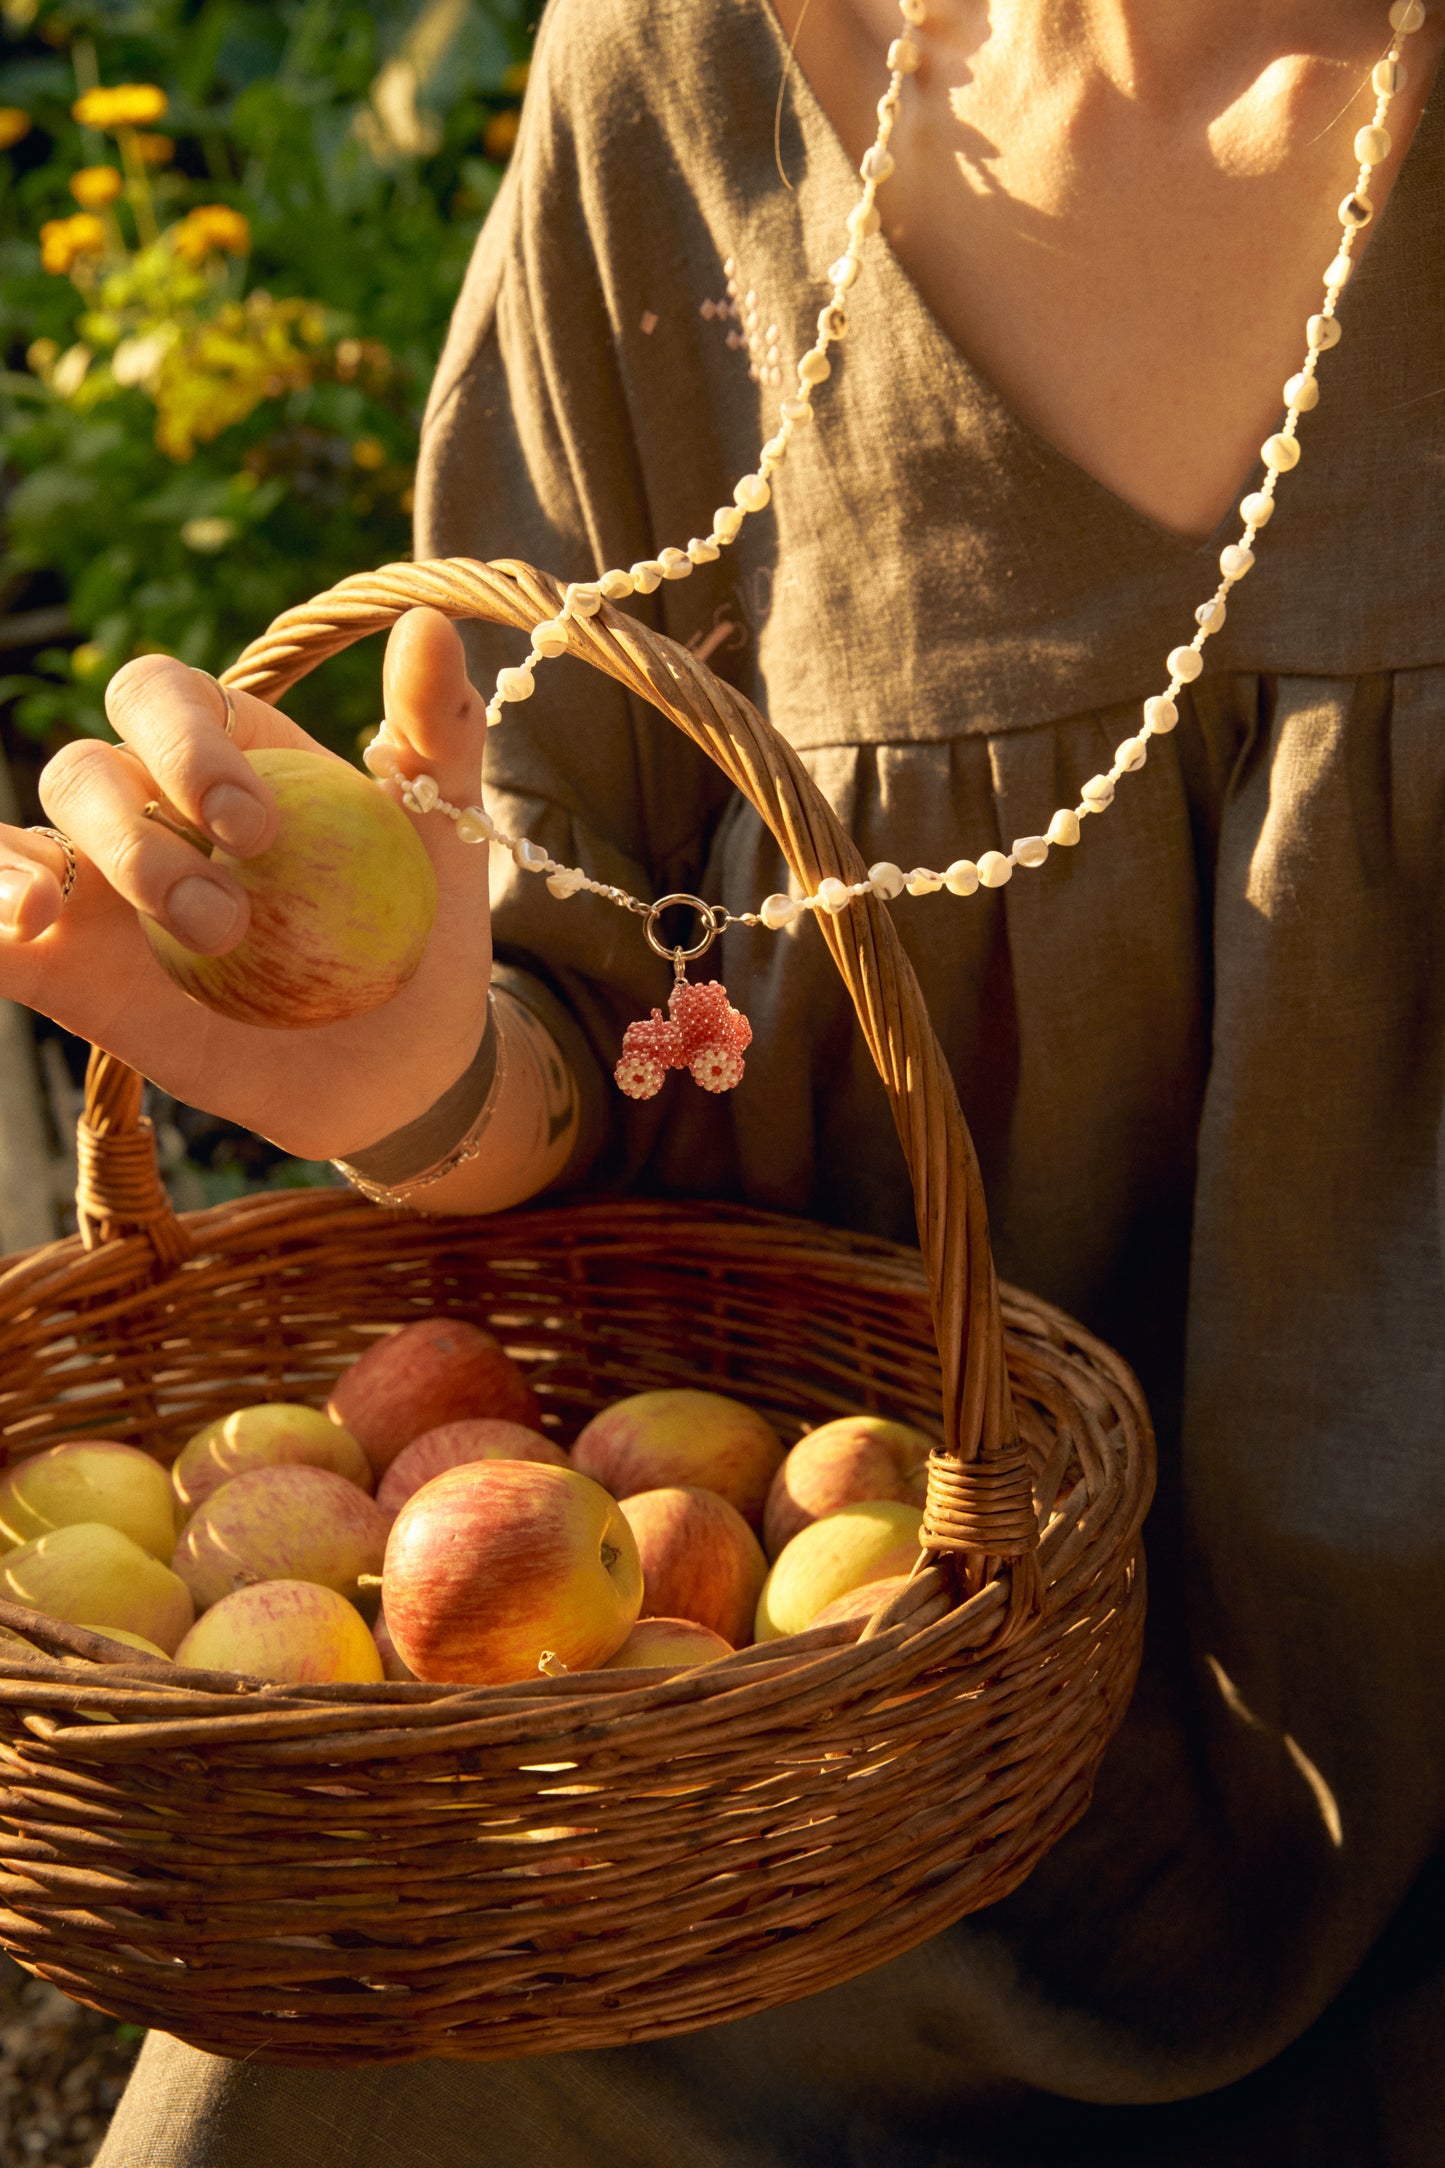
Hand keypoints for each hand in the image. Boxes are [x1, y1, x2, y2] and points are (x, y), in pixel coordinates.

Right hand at [8, 609, 491, 1160]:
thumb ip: (436, 729)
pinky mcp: (68, 972)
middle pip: (83, 772)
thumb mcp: (446, 828)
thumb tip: (431, 626)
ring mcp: (98, 892)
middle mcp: (144, 808)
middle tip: (223, 918)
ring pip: (20, 843)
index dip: (182, 739)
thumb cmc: (420, 928)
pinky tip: (19, 926)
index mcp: (220, 753)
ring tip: (72, 918)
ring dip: (32, 870)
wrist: (404, 1060)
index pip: (158, 696)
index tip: (254, 825)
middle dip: (135, 833)